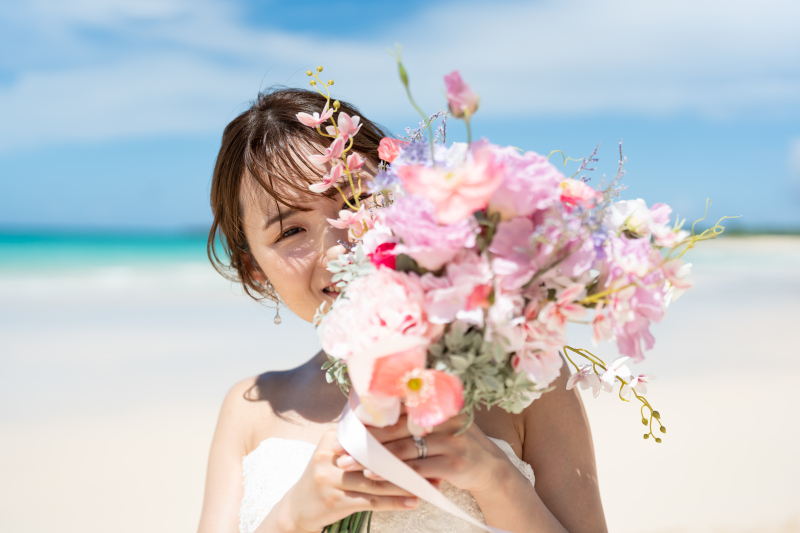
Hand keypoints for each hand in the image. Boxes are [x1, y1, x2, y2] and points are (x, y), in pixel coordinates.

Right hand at [268, 429, 418, 532]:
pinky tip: (413, 501)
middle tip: (434, 457)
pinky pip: (371, 501)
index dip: (397, 431)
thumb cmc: (326, 477)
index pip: (369, 431)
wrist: (297, 508)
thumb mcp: (335, 452)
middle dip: (406, 457)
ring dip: (406, 482)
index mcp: (333, 437)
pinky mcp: (335, 501)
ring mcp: (330, 478)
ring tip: (431, 483)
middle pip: (375, 455)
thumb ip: (358, 439)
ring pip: (377, 479)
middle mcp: (330, 455)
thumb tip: (399, 424)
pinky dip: (394, 502)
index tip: (423, 431)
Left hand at [337, 414, 513, 496]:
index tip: (347, 425)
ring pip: (404, 450)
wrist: (490, 468)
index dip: (372, 417)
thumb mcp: (439, 424)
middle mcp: (445, 419)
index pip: (398, 408)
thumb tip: (371, 414)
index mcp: (438, 404)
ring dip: (375, 459)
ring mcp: (451, 441)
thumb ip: (414, 417)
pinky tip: (374, 477)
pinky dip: (393, 474)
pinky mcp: (454, 464)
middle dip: (366, 439)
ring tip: (350, 463)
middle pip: (397, 428)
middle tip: (341, 446)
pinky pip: (416, 471)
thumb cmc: (455, 444)